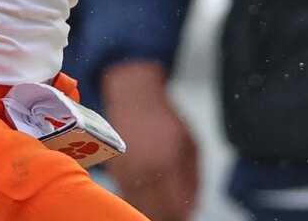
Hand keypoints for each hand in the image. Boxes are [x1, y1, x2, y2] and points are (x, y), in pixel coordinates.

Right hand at [100, 62, 198, 220]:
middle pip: (155, 211)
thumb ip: (193, 178)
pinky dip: (137, 201)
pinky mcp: (114, 169)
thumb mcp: (190, 144)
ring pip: (138, 206)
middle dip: (167, 216)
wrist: (134, 97)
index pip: (175, 207)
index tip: (186, 216)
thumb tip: (193, 206)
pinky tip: (147, 198)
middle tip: (174, 214)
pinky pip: (126, 195)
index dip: (181, 216)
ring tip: (162, 208)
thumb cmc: (165, 119)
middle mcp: (144, 170)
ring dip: (151, 211)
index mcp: (168, 164)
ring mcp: (126, 171)